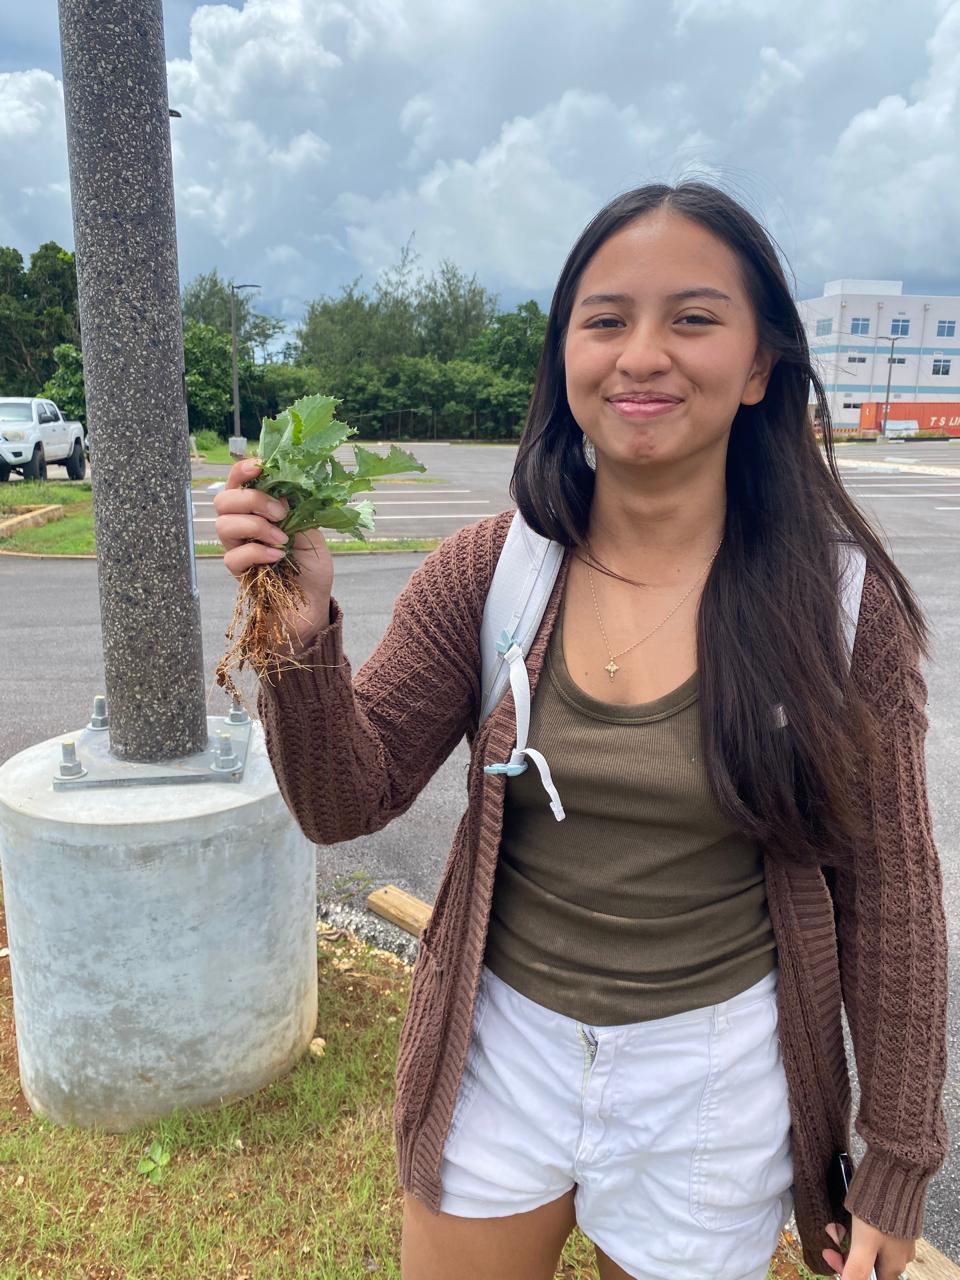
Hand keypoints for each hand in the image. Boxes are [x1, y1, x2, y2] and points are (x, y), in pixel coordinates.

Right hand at [214, 458, 333, 647]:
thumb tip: (282, 490)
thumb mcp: (313, 534)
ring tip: (282, 539)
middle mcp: (243, 525)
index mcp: (259, 510)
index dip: (243, 470)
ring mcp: (237, 548)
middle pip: (223, 500)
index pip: (239, 482)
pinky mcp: (239, 573)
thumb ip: (296, 511)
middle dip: (252, 500)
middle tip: (280, 513)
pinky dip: (256, 553)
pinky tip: (276, 558)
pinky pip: (233, 557)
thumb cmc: (312, 569)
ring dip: (255, 526)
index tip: (259, 465)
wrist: (312, 606)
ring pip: (223, 525)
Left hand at [822, 1215, 915, 1278]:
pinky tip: (850, 1214)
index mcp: (894, 1267)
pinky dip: (858, 1226)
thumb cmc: (880, 1212)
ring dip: (849, 1237)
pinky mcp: (894, 1219)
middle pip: (867, 1263)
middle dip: (845, 1251)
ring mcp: (899, 1237)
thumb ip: (857, 1270)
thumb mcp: (864, 1244)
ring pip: (868, 1245)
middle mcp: (900, 1256)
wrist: (897, 1174)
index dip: (848, 1272)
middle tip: (831, 1233)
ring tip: (835, 1222)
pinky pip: (873, 1229)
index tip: (830, 1255)